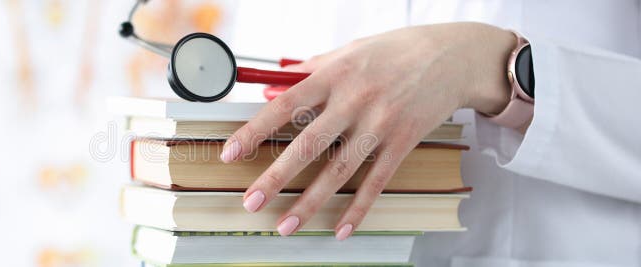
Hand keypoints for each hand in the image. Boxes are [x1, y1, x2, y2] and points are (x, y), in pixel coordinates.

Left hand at [220, 22, 515, 239]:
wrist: (452, 55)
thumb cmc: (395, 50)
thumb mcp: (349, 51)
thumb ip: (310, 70)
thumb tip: (271, 87)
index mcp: (335, 74)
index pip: (285, 105)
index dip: (255, 131)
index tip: (231, 153)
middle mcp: (355, 100)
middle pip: (308, 144)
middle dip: (276, 176)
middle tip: (251, 201)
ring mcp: (380, 124)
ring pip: (339, 171)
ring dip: (310, 202)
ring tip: (286, 225)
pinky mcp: (403, 142)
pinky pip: (377, 181)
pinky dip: (358, 208)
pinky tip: (340, 229)